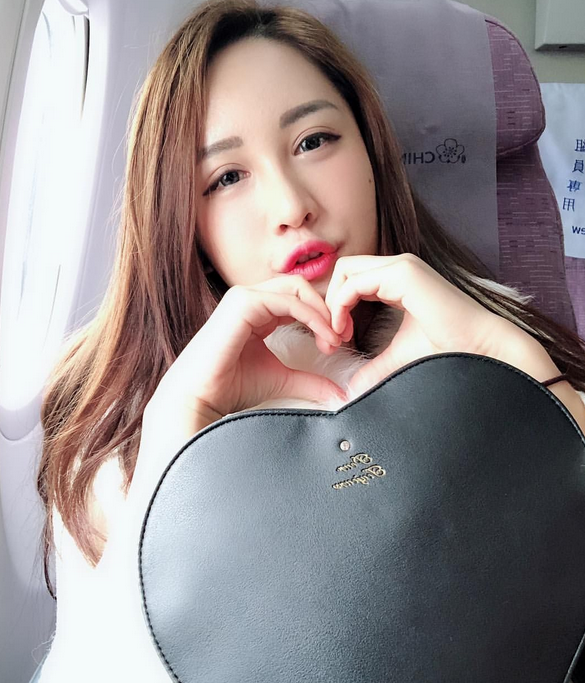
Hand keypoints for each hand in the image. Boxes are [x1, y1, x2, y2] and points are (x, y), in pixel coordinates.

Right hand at [148, 275, 346, 421]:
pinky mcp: (244, 302)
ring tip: (335, 339)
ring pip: (298, 289)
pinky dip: (312, 316)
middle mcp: (251, 298)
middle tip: (343, 337)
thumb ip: (311, 381)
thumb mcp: (282, 380)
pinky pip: (289, 301)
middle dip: (328, 309)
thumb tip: (339, 393)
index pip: (300, 299)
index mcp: (258, 311)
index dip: (324, 317)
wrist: (201, 396)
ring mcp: (245, 297)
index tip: (339, 343)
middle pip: (302, 288)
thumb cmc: (231, 387)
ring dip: (322, 312)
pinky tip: (323, 337)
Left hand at [324, 253, 533, 396]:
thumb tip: (353, 388)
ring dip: (333, 304)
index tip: (338, 340)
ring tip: (339, 336)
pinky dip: (341, 305)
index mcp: (398, 279)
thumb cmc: (448, 350)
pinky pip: (354, 282)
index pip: (352, 280)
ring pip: (344, 271)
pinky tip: (346, 331)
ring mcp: (401, 267)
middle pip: (343, 271)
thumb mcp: (399, 356)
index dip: (337, 307)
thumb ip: (374, 367)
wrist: (480, 349)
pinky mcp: (403, 274)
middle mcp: (398, 267)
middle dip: (329, 302)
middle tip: (332, 337)